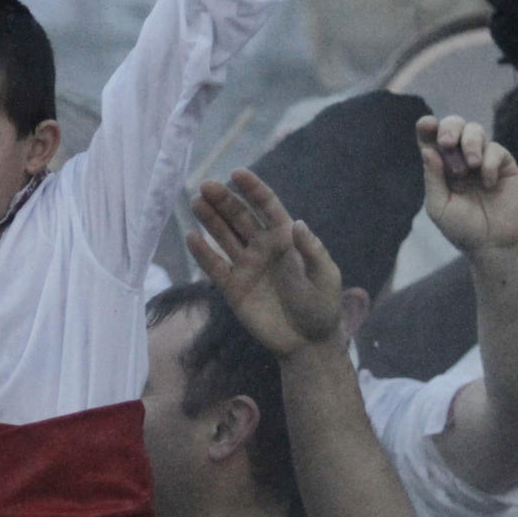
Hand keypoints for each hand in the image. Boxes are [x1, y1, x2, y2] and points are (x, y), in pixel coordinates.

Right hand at [187, 169, 342, 358]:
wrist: (307, 342)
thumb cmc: (322, 306)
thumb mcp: (325, 277)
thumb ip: (312, 250)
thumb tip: (297, 222)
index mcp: (286, 238)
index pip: (267, 206)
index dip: (253, 189)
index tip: (238, 174)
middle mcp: (263, 247)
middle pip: (239, 217)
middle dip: (223, 200)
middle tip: (206, 185)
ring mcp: (246, 266)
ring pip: (224, 236)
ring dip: (209, 219)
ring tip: (195, 202)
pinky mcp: (233, 287)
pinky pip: (215, 266)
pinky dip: (202, 253)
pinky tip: (192, 237)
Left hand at [418, 115, 517, 253]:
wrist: (493, 243)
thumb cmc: (462, 228)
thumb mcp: (439, 206)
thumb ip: (433, 179)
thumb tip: (427, 150)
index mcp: (440, 166)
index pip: (431, 139)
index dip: (427, 127)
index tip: (426, 123)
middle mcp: (459, 158)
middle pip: (454, 125)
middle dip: (450, 127)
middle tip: (447, 142)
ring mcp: (482, 159)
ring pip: (475, 130)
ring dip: (470, 142)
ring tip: (470, 165)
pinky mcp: (504, 164)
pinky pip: (496, 149)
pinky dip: (490, 163)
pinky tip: (488, 183)